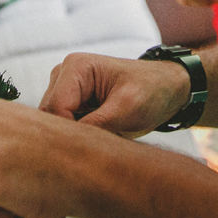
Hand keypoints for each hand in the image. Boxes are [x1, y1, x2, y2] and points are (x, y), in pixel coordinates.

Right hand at [39, 52, 190, 136]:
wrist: (167, 89)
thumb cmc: (152, 91)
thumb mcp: (127, 110)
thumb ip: (95, 125)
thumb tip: (68, 145)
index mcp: (76, 67)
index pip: (55, 109)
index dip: (69, 134)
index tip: (91, 149)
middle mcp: (64, 74)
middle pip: (50, 118)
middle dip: (71, 136)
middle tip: (99, 147)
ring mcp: (65, 88)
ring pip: (55, 124)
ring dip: (75, 136)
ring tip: (104, 138)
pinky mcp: (71, 103)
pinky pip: (64, 126)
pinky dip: (78, 136)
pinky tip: (99, 138)